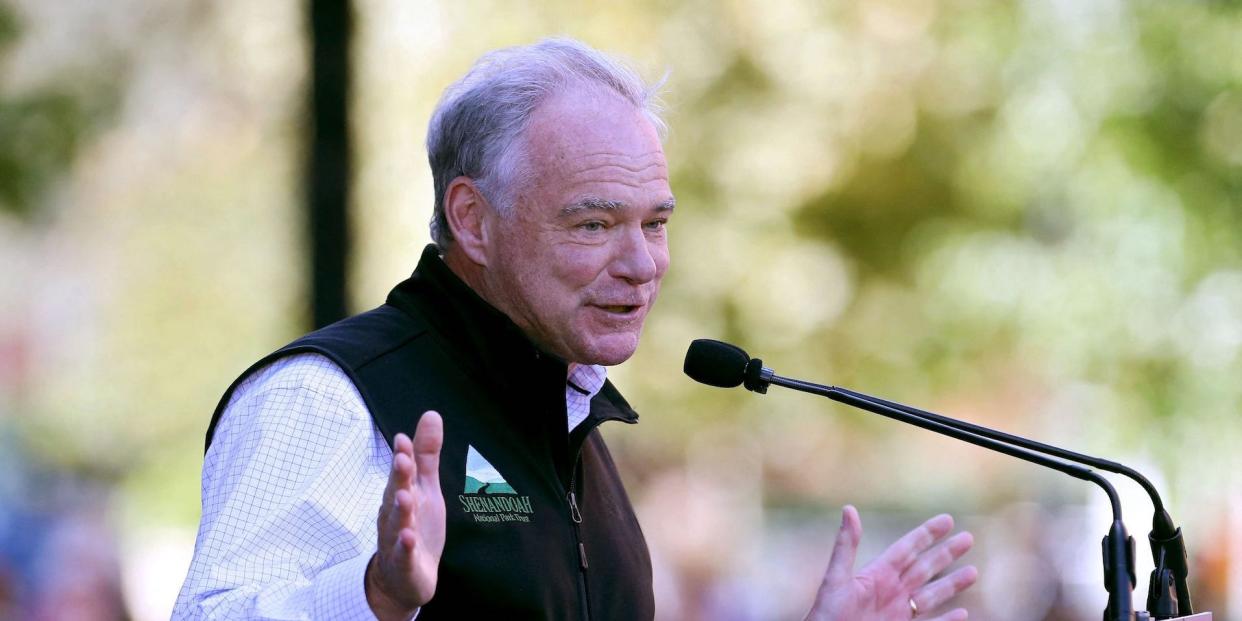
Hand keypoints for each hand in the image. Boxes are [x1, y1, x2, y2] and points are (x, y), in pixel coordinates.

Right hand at [366, 411, 445, 620]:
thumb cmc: (415, 525)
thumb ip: (426, 455)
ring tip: (404, 496)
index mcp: (401, 494)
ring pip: (396, 524)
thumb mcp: (425, 488)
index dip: (403, 457)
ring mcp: (397, 540)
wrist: (402, 578)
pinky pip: (403, 556)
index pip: (402, 473)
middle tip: (403, 459)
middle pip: (395, 494)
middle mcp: (395, 515)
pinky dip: (405, 547)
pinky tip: (408, 538)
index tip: (403, 439)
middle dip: (399, 477)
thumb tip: (431, 414)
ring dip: (400, 510)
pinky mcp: (404, 564)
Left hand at [805, 505, 977, 620]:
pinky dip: (947, 620)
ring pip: (932, 595)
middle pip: (925, 568)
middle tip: (969, 538)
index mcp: (877, 575)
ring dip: (952, 584)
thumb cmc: (826, 615)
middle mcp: (890, 592)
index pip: (907, 548)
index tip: (947, 519)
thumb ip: (846, 546)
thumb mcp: (837, 579)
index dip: (927, 534)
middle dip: (947, 554)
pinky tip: (962, 613)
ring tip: (973, 572)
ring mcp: (897, 613)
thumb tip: (849, 508)